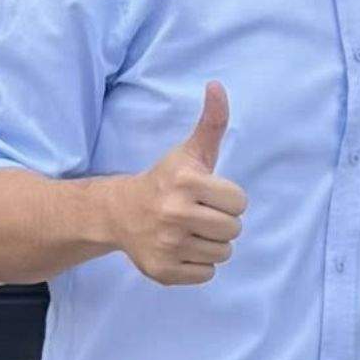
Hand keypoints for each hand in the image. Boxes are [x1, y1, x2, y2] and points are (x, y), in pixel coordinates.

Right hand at [109, 81, 246, 284]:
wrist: (119, 213)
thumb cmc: (166, 180)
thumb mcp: (190, 151)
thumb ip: (211, 122)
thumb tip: (217, 85)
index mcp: (186, 183)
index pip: (240, 202)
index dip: (227, 198)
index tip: (207, 194)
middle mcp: (175, 214)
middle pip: (234, 230)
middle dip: (222, 222)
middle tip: (198, 214)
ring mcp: (168, 245)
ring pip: (223, 253)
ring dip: (211, 243)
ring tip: (189, 230)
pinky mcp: (163, 271)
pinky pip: (206, 274)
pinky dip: (198, 263)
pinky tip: (180, 247)